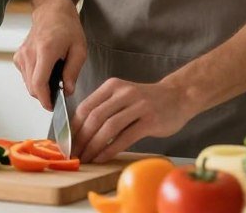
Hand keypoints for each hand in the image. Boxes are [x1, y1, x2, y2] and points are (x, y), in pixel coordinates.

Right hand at [13, 0, 85, 109]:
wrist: (51, 10)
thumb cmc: (67, 27)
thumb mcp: (79, 48)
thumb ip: (73, 71)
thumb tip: (68, 91)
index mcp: (46, 50)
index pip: (39, 83)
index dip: (45, 100)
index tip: (53, 106)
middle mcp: (29, 53)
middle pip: (32, 87)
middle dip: (46, 96)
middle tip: (60, 91)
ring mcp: (21, 54)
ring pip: (28, 84)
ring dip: (41, 88)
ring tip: (55, 77)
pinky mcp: (18, 56)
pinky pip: (25, 76)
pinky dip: (35, 79)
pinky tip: (46, 70)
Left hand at [70, 77, 191, 162]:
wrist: (179, 96)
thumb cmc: (146, 100)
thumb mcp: (123, 95)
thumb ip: (105, 107)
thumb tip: (80, 130)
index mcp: (112, 86)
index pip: (85, 106)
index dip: (73, 127)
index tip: (67, 142)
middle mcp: (123, 93)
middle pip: (94, 117)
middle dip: (81, 139)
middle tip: (74, 154)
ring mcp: (137, 106)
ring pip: (108, 127)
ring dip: (93, 146)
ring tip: (86, 158)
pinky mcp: (149, 120)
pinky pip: (125, 137)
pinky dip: (110, 149)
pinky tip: (102, 158)